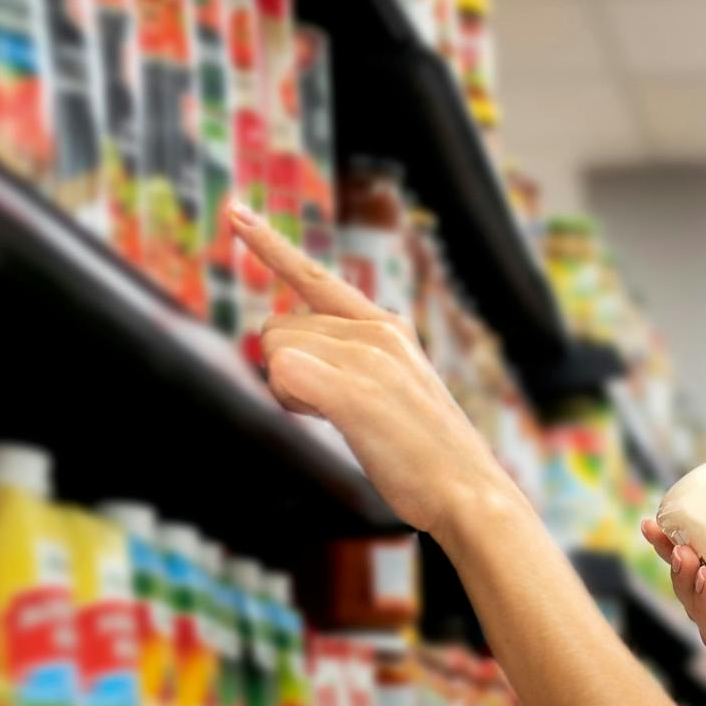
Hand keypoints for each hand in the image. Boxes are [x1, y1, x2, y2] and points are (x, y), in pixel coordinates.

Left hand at [231, 203, 510, 538]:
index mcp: (390, 328)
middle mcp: (377, 330)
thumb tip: (288, 363)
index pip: (316, 277)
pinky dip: (291, 399)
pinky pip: (282, 373)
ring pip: (275, 349)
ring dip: (290, 392)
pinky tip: (330, 417)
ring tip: (346, 421)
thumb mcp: (394, 393)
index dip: (271, 246)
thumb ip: (349, 366)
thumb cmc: (429, 458)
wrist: (471, 494)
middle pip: (279, 328)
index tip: (234, 211)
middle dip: (287, 370)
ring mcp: (367, 356)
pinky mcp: (353, 388)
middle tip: (338, 411)